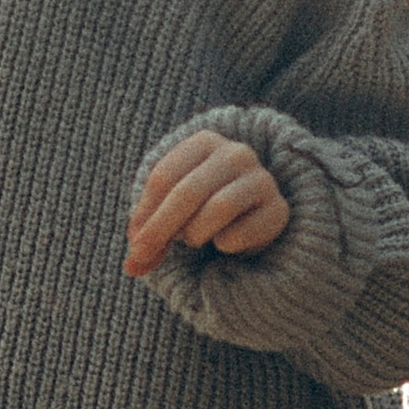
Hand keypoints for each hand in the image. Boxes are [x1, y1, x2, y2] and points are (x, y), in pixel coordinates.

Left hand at [125, 130, 292, 276]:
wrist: (250, 218)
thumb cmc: (200, 209)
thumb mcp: (168, 213)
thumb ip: (148, 233)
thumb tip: (131, 267)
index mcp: (204, 142)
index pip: (164, 176)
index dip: (144, 213)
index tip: (134, 242)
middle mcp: (236, 153)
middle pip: (188, 191)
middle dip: (161, 229)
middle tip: (142, 256)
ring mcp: (261, 179)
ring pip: (217, 208)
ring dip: (195, 233)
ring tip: (194, 239)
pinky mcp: (277, 210)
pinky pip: (240, 234)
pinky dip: (223, 245)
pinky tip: (224, 242)